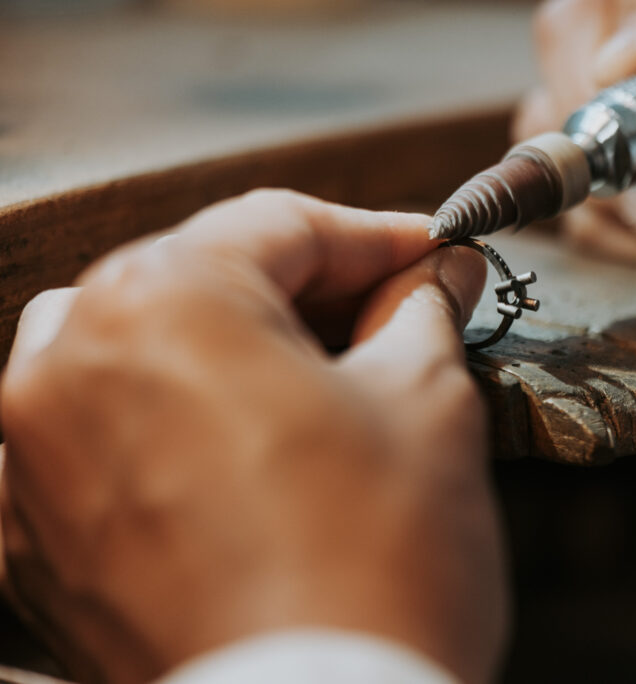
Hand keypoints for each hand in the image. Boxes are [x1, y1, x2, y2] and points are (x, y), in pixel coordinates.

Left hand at [0, 190, 505, 683]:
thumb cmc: (380, 567)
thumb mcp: (428, 404)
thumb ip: (422, 311)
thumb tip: (438, 269)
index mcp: (165, 299)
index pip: (281, 224)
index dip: (374, 238)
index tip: (429, 258)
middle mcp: (67, 361)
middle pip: (200, 278)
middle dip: (303, 290)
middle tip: (389, 315)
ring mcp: (31, 458)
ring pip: (133, 348)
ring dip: (222, 346)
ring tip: (310, 381)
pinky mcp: (31, 544)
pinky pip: (91, 442)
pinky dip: (160, 425)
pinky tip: (232, 451)